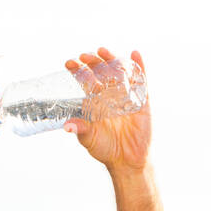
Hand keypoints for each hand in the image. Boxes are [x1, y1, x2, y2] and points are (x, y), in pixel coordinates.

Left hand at [62, 47, 151, 170]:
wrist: (127, 160)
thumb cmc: (105, 149)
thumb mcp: (90, 139)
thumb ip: (81, 129)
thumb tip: (67, 126)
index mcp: (95, 102)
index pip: (86, 81)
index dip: (78, 70)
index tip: (70, 62)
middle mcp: (110, 96)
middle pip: (102, 72)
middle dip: (93, 62)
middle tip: (85, 55)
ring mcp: (126, 96)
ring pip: (119, 72)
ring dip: (113, 59)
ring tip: (104, 50)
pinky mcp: (142, 101)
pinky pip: (141, 81)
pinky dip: (140, 67)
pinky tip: (136, 53)